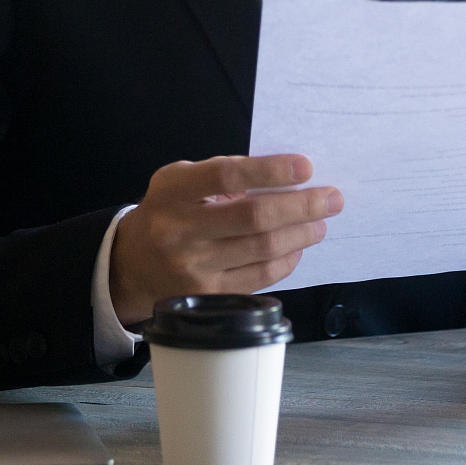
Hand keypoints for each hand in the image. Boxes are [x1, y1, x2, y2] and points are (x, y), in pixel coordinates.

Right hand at [108, 154, 340, 324]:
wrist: (133, 263)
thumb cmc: (170, 211)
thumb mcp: (182, 180)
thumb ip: (224, 175)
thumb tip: (284, 179)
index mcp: (173, 191)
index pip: (227, 176)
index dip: (270, 170)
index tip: (306, 167)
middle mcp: (179, 231)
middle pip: (253, 217)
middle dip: (301, 206)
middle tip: (332, 198)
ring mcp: (193, 269)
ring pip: (262, 250)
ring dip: (301, 234)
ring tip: (320, 222)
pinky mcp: (208, 297)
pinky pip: (259, 277)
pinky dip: (286, 260)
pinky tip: (297, 247)